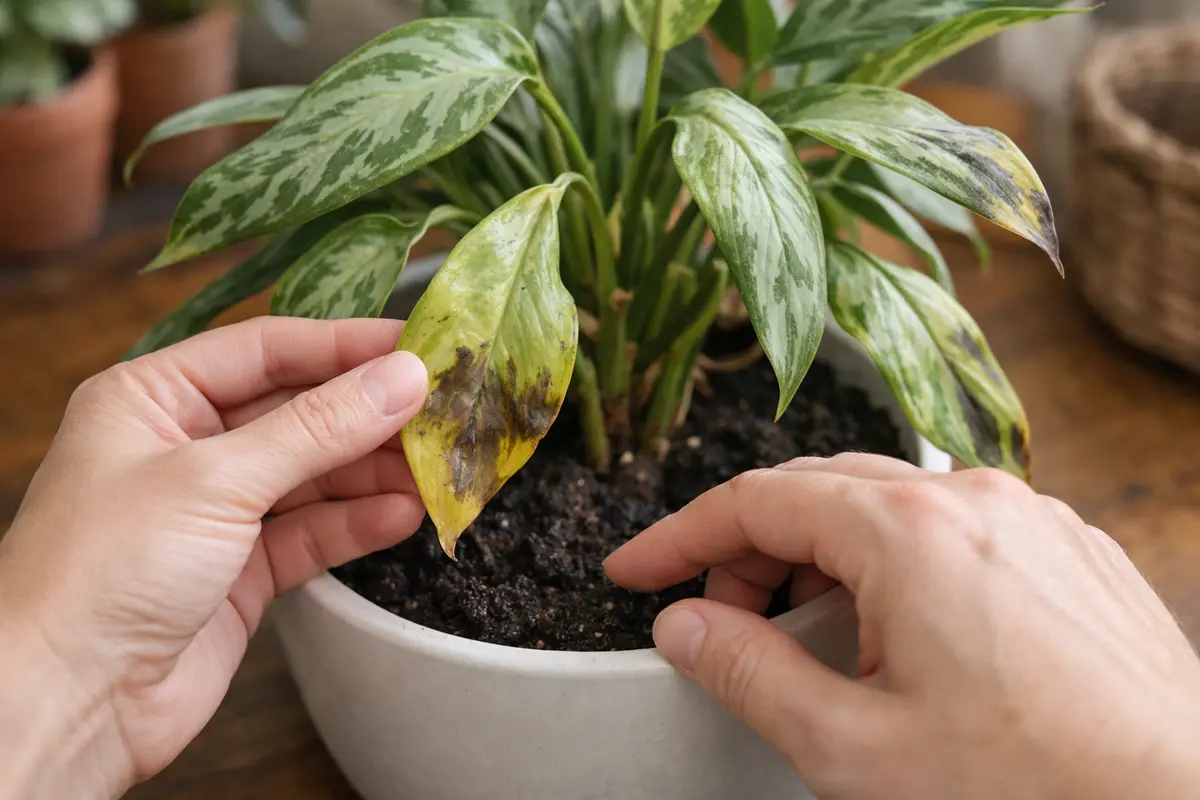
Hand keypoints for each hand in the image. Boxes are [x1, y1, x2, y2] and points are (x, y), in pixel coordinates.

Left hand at [0, 318, 427, 798]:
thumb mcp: (215, 478)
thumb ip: (318, 427)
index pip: (266, 350)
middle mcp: (185, 446)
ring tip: (437, 465)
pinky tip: (405, 513)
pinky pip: (314, 531)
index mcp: (153, 398)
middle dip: (368, 412)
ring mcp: (216, 510)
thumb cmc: (101, 571)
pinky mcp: (243, 570)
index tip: (418, 344)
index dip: (345, 345)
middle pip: (298, 411)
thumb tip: (404, 378)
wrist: (65, 704)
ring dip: (374, 470)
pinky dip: (359, 521)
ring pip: (314, 474)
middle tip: (442, 408)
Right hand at [605, 455, 1199, 798]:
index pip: (753, 500)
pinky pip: (950, 528)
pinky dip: (891, 562)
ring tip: (800, 635)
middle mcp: (974, 500)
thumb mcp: (850, 747)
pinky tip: (889, 631)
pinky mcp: (1067, 551)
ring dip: (819, 555)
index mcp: (909, 532)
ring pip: (886, 505)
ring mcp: (1030, 519)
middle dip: (747, 550)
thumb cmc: (1033, 791)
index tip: (634, 571)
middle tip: (715, 622)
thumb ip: (745, 673)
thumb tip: (683, 628)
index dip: (678, 537)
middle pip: (816, 491)